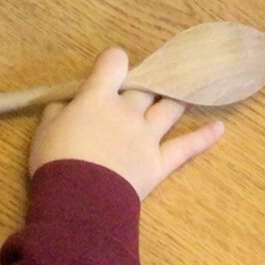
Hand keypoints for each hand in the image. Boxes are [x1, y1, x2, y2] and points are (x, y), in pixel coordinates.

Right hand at [28, 47, 226, 202]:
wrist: (79, 202)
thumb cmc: (56, 161)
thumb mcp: (45, 129)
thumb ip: (58, 110)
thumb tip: (68, 105)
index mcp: (98, 97)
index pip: (114, 63)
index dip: (114, 62)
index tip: (110, 68)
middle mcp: (127, 111)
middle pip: (143, 88)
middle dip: (144, 83)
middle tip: (145, 84)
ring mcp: (147, 137)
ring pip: (168, 110)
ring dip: (176, 99)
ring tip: (188, 89)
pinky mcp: (159, 163)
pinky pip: (185, 148)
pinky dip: (204, 138)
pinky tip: (220, 128)